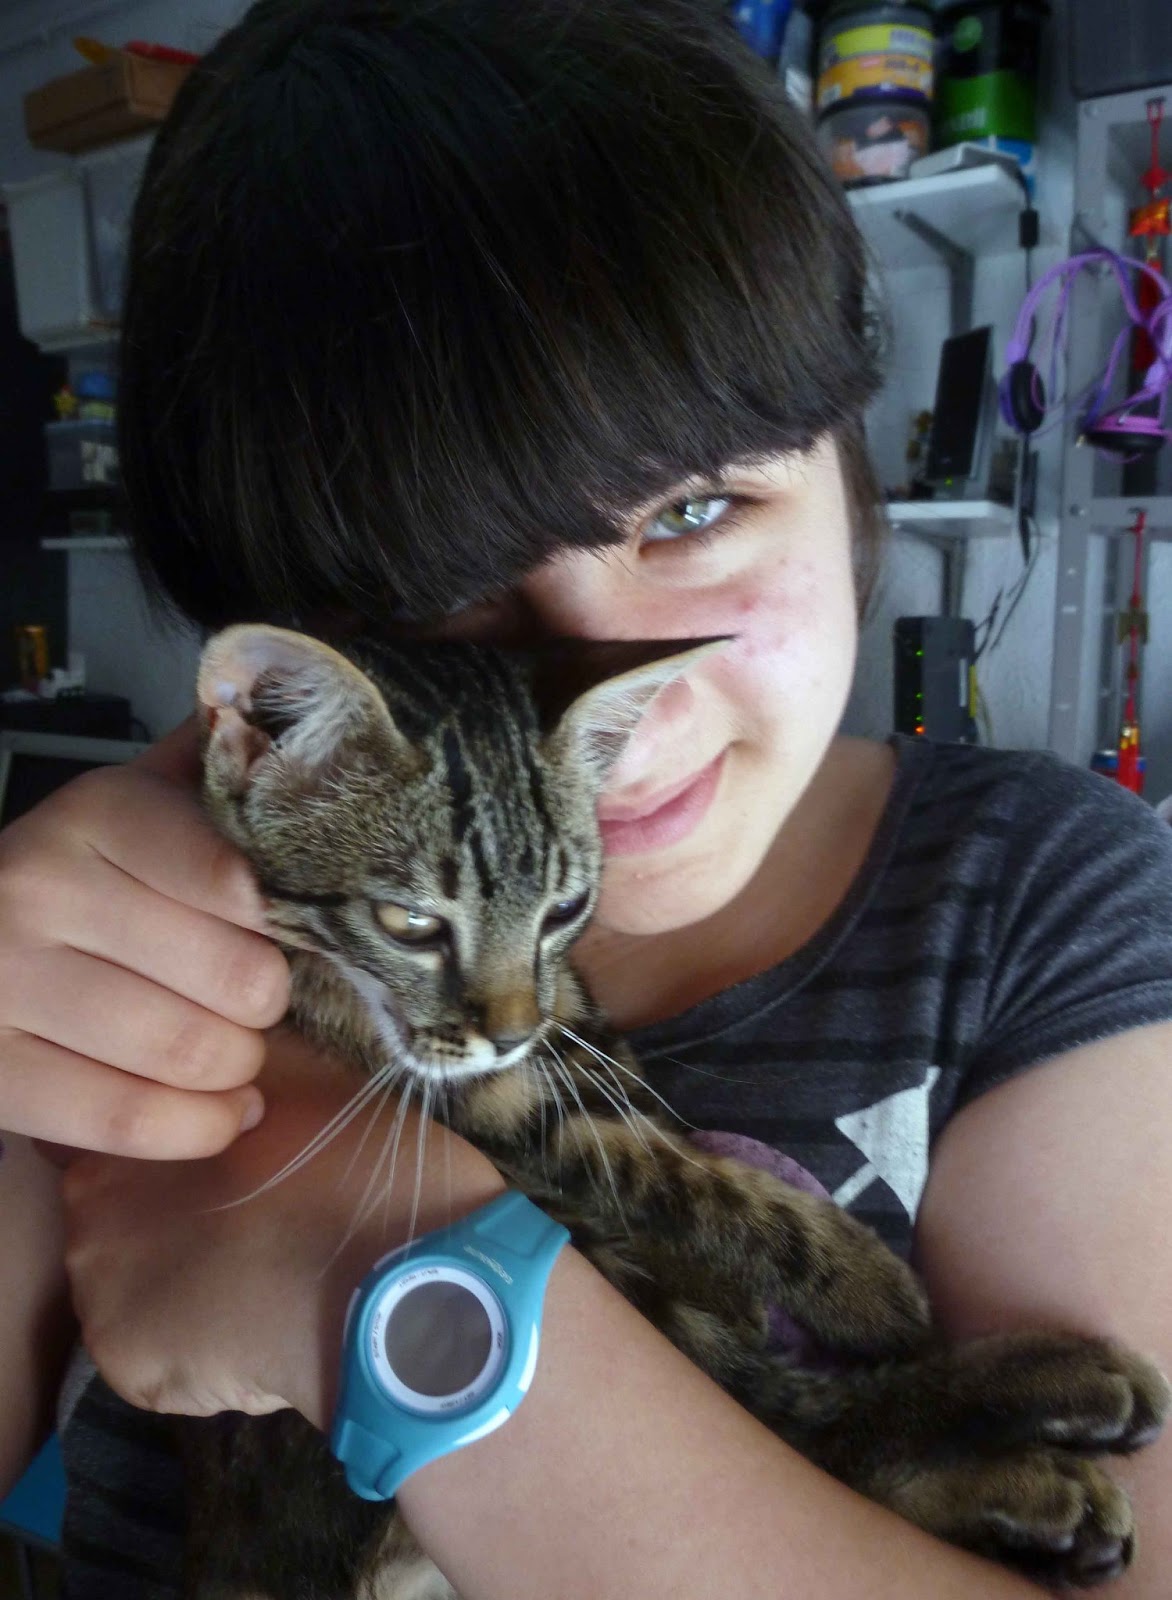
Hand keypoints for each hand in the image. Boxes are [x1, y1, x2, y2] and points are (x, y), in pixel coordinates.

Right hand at [0, 719, 288, 1156]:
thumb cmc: (83, 867)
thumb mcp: (143, 799)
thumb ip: (221, 773)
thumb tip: (315, 736)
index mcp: (97, 814)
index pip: (240, 881)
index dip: (293, 921)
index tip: (301, 930)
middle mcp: (42, 890)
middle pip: (238, 978)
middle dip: (271, 1001)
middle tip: (263, 998)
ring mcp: (6, 984)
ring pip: (193, 1054)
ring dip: (240, 1067)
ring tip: (238, 1051)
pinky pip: (129, 1119)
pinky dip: (199, 1126)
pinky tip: (220, 1108)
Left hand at [62, 1030, 505, 1427]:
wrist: (392, 1275)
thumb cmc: (348, 1161)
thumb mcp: (295, 1071)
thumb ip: (235, 1063)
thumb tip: (222, 1050)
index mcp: (123, 1140)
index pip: (127, 1149)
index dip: (181, 1158)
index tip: (232, 1167)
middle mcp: (86, 1220)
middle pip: (123, 1224)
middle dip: (175, 1224)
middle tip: (253, 1225)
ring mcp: (102, 1303)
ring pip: (139, 1296)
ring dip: (185, 1290)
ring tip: (261, 1283)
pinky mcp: (131, 1372)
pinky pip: (160, 1362)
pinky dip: (200, 1357)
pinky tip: (257, 1335)